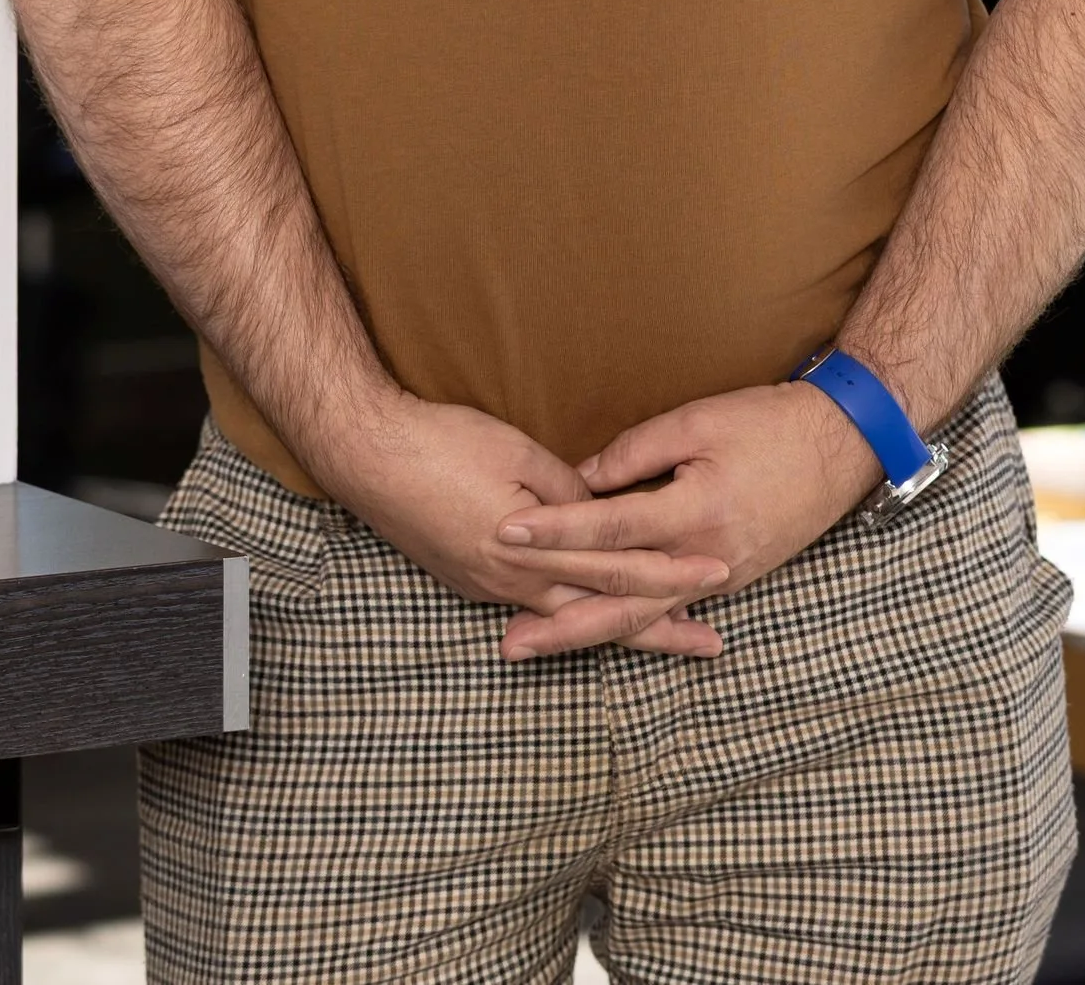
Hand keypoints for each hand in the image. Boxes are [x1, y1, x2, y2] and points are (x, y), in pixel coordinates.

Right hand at [308, 386, 729, 658]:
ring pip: (571, 618)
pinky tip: (595, 615)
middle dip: (661, 628)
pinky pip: (539, 609)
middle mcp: (513, 584)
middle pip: (602, 612)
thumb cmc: (443, 442)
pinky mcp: (472, 583)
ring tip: (669, 637)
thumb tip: (606, 512)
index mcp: (530, 549)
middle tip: (713, 642)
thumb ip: (569, 491)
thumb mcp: (517, 453)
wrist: (367, 456)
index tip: (717, 575)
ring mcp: (490, 590)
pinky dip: (578, 616)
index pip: (618, 568)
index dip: (671, 574)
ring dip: (622, 628)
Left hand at [495, 382, 880, 658]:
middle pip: (621, 600)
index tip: (507, 531)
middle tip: (507, 641)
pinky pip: (671, 611)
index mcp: (694, 512)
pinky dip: (633, 626)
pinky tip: (599, 636)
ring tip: (537, 644)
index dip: (556, 529)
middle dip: (561, 622)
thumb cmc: (769, 423)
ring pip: (644, 617)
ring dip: (588, 634)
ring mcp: (720, 577)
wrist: (842, 447)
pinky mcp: (731, 580)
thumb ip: (637, 451)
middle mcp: (704, 558)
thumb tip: (582, 478)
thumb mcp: (700, 420)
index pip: (610, 525)